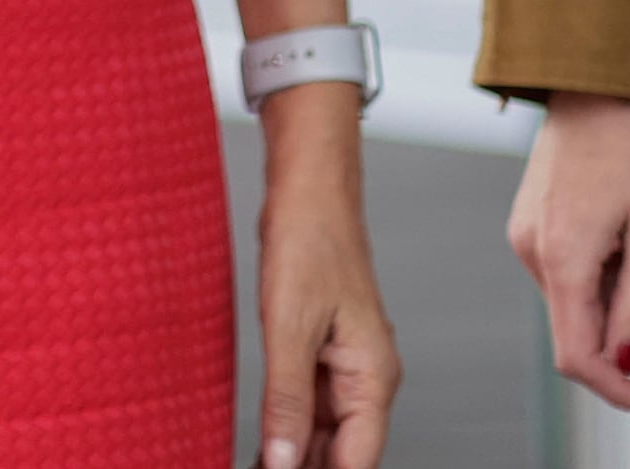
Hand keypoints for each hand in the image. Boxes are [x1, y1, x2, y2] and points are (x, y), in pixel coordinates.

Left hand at [250, 94, 398, 467]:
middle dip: (306, 467)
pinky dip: (286, 426)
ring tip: (255, 462)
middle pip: (342, 451)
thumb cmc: (311, 241)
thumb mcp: (290, 327)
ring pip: (324, 432)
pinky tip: (262, 444)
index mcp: (374, 377)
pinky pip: (308, 404)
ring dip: (294, 454)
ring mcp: (344, 366)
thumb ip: (287, 399)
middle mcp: (366, 378)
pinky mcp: (320, 351)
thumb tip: (285, 461)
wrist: (309, 189)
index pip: (358, 459)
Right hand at [507, 92, 629, 418]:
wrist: (596, 82)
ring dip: (615, 293)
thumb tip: (623, 358)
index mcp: (562, 258)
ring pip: (574, 299)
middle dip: (624, 328)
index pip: (578, 356)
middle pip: (576, 329)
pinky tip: (621, 226)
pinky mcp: (530, 222)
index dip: (616, 390)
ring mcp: (525, 235)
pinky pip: (566, 271)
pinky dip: (600, 270)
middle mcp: (530, 251)